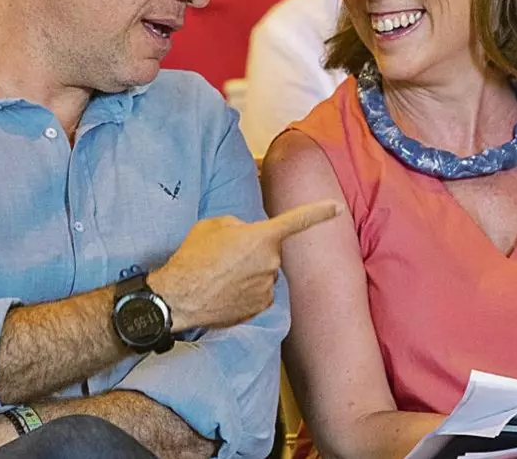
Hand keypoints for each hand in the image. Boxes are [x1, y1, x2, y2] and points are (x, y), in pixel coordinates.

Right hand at [151, 200, 342, 330]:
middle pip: (269, 251)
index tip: (338, 208)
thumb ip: (240, 225)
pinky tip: (224, 292)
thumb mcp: (214, 225)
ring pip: (264, 273)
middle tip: (225, 256)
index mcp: (263, 237)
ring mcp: (267, 288)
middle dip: (253, 251)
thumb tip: (247, 236)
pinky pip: (258, 293)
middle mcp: (271, 263)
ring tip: (220, 276)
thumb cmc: (193, 257)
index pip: (298, 220)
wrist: (179, 297)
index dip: (320, 212)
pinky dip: (244, 292)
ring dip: (248, 272)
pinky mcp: (259, 308)